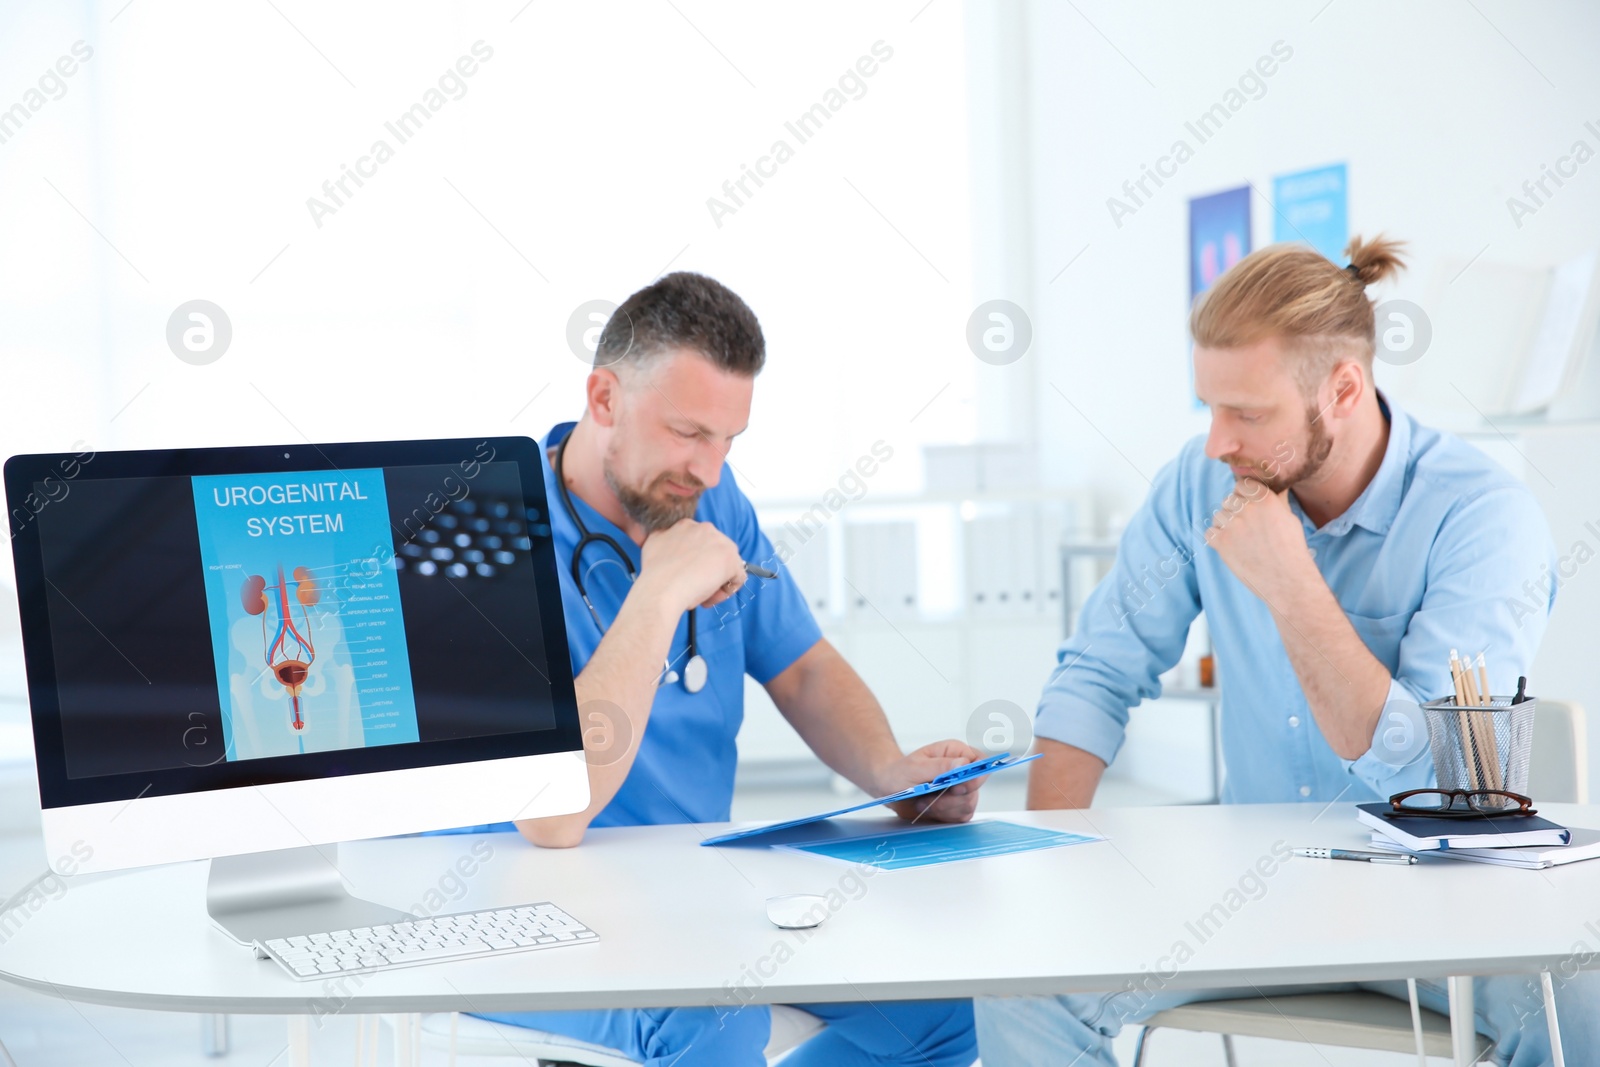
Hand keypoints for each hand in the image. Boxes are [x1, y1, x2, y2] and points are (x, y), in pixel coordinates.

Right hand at [638, 518, 745, 609]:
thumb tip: (672, 546)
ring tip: (701, 594)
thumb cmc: (655, 576)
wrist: (659, 589)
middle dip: (707, 572)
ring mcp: (720, 543)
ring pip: (728, 565)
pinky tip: (710, 597)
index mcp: (686, 525)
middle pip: (716, 553)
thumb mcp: (654, 546)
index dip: (695, 562)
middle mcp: (705, 529)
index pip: (701, 544)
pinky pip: (738, 578)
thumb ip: (665, 540)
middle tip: (694, 587)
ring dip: (716, 582)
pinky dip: (727, 591)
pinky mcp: (731, 560)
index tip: (686, 575)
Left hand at [878, 740, 986, 823]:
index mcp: (955, 752)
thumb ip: (940, 766)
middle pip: (975, 788)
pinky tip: (928, 808)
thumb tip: (964, 764)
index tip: (957, 786)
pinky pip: (961, 816)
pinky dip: (944, 816)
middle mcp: (961, 770)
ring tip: (923, 801)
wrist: (888, 788)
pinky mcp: (956, 806)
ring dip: (944, 808)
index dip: (975, 776)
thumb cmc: (898, 772)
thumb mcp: (915, 767)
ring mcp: (960, 789)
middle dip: (951, 797)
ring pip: (968, 804)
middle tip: (931, 795)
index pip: (980, 762)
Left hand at [1206, 477, 1314, 604]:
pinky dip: (1216, 539)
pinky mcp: (1221, 542)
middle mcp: (1247, 509)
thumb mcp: (1289, 518)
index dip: (1243, 494)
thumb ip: (1277, 500)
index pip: (1242, 484)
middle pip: (1228, 500)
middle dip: (1234, 511)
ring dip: (1225, 525)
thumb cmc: (1291, 549)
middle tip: (1246, 527)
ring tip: (1241, 539)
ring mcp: (1232, 525)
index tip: (1248, 505)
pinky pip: (1209, 533)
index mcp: (1265, 499)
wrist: (1286, 579)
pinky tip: (1230, 547)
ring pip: (1218, 516)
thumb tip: (1276, 485)